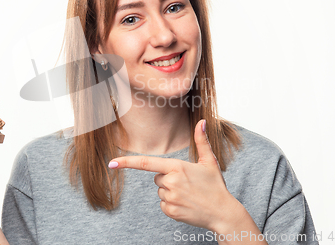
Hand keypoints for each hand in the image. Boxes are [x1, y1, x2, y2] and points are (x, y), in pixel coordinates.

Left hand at [108, 119, 239, 231]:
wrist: (223, 213)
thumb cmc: (215, 185)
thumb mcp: (209, 161)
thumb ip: (202, 140)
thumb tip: (201, 121)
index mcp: (177, 167)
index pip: (146, 163)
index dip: (126, 162)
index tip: (111, 163)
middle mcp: (171, 183)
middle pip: (156, 177)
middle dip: (168, 179)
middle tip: (188, 184)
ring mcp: (170, 198)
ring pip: (160, 191)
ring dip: (170, 192)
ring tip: (189, 195)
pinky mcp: (170, 211)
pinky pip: (163, 204)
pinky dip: (172, 204)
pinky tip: (186, 204)